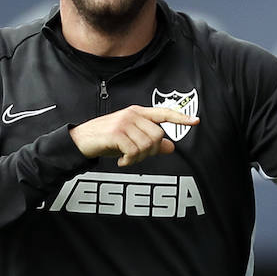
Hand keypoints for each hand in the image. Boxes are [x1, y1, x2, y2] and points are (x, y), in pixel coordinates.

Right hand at [70, 105, 199, 166]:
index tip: (195, 121)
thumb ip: (151, 143)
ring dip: (138, 159)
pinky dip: (129, 161)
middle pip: (158, 136)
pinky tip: (121, 162)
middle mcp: (133, 114)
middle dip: (150, 152)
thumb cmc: (106, 141)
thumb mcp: (131, 141)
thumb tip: (171, 146)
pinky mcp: (116, 133)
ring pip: (147, 145)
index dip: (180, 118)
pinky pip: (134, 151)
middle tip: (136, 157)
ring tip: (127, 159)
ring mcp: (124, 122)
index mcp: (138, 113)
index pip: (163, 113)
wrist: (81, 141)